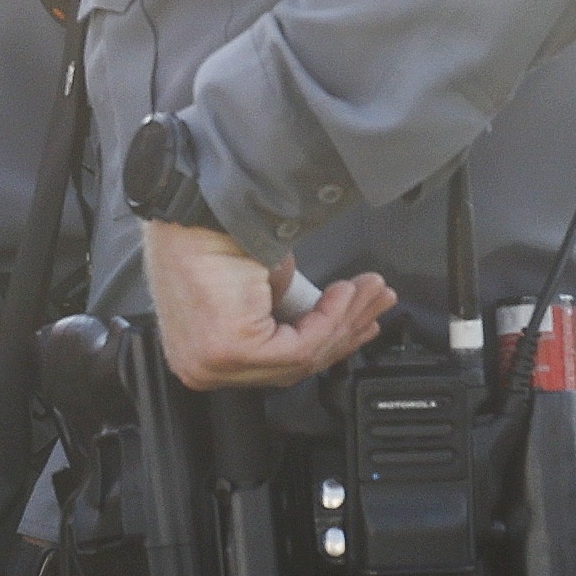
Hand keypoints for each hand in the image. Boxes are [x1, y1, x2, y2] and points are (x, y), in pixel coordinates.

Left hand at [146, 219, 391, 390]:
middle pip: (295, 364)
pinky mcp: (230, 351)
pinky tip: (346, 293)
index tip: (361, 320)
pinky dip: (330, 320)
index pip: (278, 364)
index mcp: (205, 357)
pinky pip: (298, 347)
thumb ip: (291, 317)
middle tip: (377, 302)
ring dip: (346, 320)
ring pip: (302, 357)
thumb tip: (332, 322)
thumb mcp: (264, 287)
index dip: (329, 342)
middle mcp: (204, 368)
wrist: (198, 207)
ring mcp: (214, 364)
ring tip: (371, 291)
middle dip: (347, 330)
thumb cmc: (215, 234)